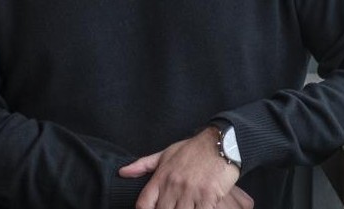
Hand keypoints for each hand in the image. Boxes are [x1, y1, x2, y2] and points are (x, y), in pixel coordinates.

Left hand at [119, 127, 248, 208]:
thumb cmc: (194, 148)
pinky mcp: (207, 196)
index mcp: (161, 177)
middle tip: (173, 207)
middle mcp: (173, 185)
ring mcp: (190, 191)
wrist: (221, 142)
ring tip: (185, 208)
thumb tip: (122, 172)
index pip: (143, 204)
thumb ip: (143, 165)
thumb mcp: (167, 153)